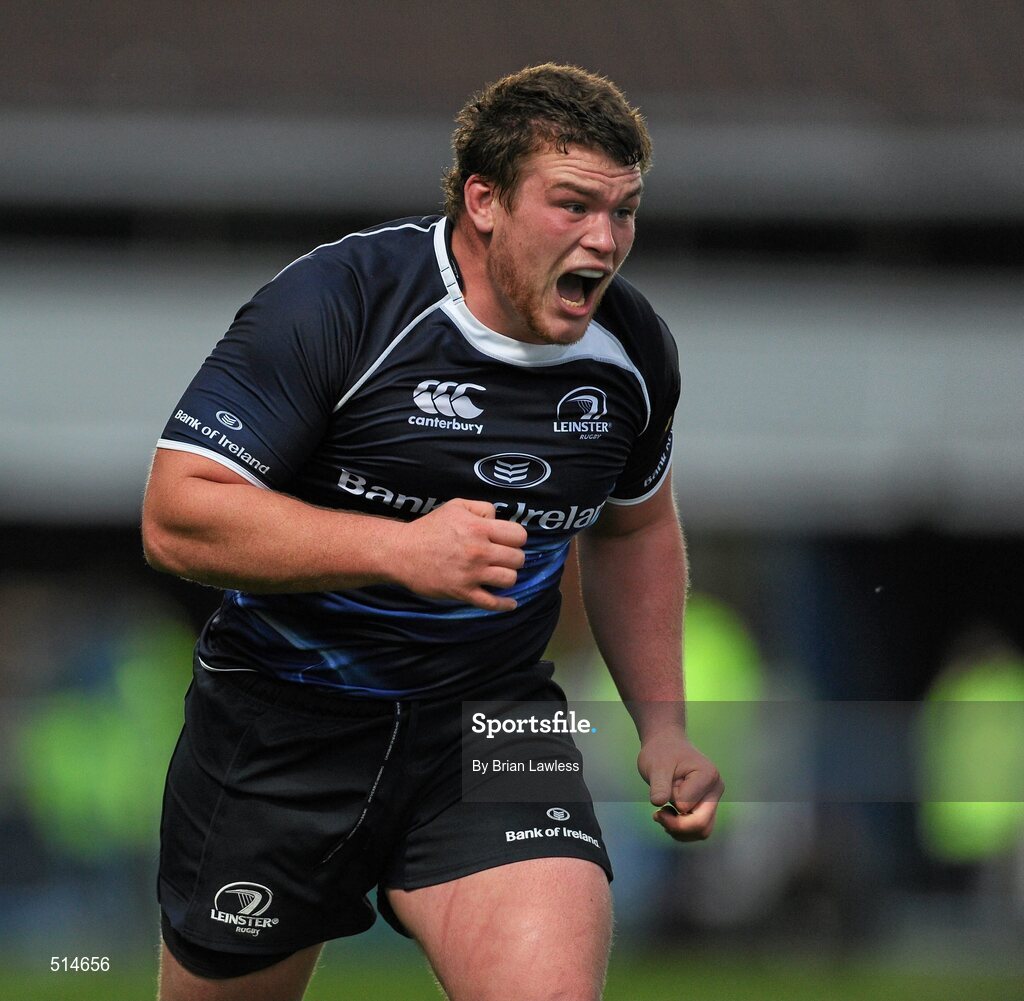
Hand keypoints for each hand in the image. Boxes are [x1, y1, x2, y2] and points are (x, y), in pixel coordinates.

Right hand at [394, 499, 527, 611]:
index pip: (519, 536)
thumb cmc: (429, 528)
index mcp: (479, 528)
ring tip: (500, 573)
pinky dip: (505, 605)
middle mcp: (479, 551)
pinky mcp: (463, 592)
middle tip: (503, 557)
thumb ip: (482, 508)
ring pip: (509, 579)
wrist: (402, 552)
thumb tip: (498, 519)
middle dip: (513, 557)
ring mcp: (472, 574)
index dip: (516, 538)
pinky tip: (511, 603)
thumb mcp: (456, 506)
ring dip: (508, 576)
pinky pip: (492, 603)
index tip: (508, 541)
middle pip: (518, 558)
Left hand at [637, 730, 723, 841]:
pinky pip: (698, 829)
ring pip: (702, 831)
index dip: (669, 805)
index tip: (659, 790)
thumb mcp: (656, 766)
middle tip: (657, 815)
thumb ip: (659, 785)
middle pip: (701, 825)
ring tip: (663, 813)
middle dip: (676, 826)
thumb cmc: (661, 752)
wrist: (666, 746)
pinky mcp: (707, 807)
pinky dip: (682, 829)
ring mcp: (713, 799)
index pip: (688, 807)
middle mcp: (716, 789)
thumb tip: (658, 802)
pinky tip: (669, 815)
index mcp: (707, 776)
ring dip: (679, 830)